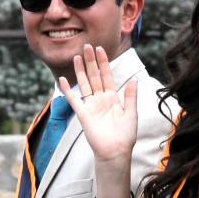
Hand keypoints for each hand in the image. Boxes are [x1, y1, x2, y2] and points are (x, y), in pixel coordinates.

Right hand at [60, 44, 137, 165]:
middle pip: (94, 76)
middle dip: (91, 61)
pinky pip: (74, 99)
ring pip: (85, 84)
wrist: (115, 151)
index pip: (107, 76)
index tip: (100, 49)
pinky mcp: (83, 114)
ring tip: (76, 57)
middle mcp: (101, 99)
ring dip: (81, 70)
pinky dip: (69, 90)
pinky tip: (63, 80)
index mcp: (113, 98)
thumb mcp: (131, 114)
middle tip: (86, 46)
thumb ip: (131, 97)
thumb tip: (134, 81)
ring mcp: (91, 105)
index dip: (103, 63)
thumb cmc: (125, 136)